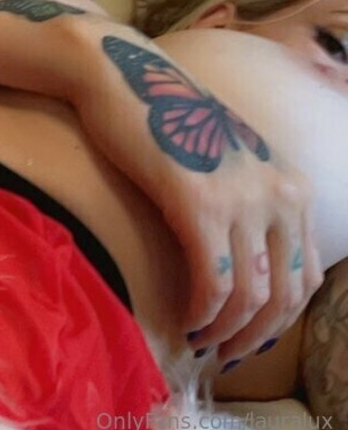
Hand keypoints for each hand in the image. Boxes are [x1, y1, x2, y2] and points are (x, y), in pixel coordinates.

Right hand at [74, 33, 323, 365]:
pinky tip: (185, 321)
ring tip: (199, 343)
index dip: (276, 319)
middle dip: (254, 334)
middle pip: (286, 292)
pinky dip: (203, 311)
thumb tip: (235, 257)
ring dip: (226, 331)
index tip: (243, 336)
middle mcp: (280, 193)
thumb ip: (242, 202)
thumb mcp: (222, 161)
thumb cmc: (161, 118)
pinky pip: (214, 279)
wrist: (122, 77)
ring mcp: (243, 198)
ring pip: (251, 293)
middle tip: (222, 353)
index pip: (306, 275)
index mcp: (291, 185)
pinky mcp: (199, 203)